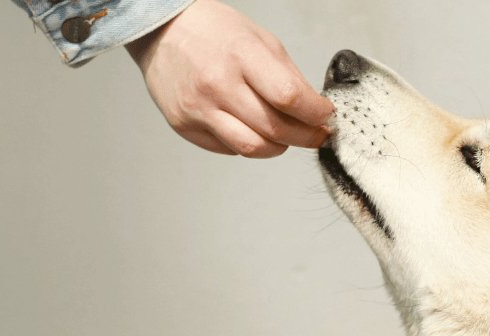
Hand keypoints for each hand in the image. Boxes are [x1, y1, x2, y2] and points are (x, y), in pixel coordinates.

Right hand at [125, 0, 333, 156]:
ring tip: (286, 137)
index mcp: (241, 55)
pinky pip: (229, 149)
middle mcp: (217, 84)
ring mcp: (198, 109)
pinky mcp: (184, 126)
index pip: (289, 96)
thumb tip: (313, 109)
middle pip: (275, 129)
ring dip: (279, 147)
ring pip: (252, 148)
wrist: (163, 32)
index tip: (326, 116)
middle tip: (316, 135)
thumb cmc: (214, 32)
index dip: (315, 113)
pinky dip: (249, 145)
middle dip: (306, 137)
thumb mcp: (260, 40)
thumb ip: (288, 76)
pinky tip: (252, 130)